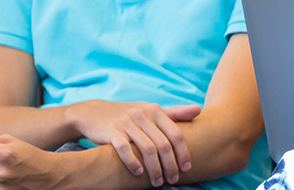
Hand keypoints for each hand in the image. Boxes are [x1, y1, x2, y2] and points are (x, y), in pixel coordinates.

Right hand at [64, 100, 199, 186]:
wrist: (94, 113)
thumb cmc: (129, 115)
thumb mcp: (151, 111)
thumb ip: (174, 113)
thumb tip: (199, 110)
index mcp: (155, 110)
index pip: (176, 134)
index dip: (184, 153)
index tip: (187, 168)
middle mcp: (143, 115)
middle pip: (163, 144)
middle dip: (170, 165)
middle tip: (173, 179)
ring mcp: (127, 122)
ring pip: (147, 149)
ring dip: (154, 169)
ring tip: (157, 182)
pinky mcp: (112, 131)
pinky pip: (124, 149)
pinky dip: (133, 163)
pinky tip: (138, 173)